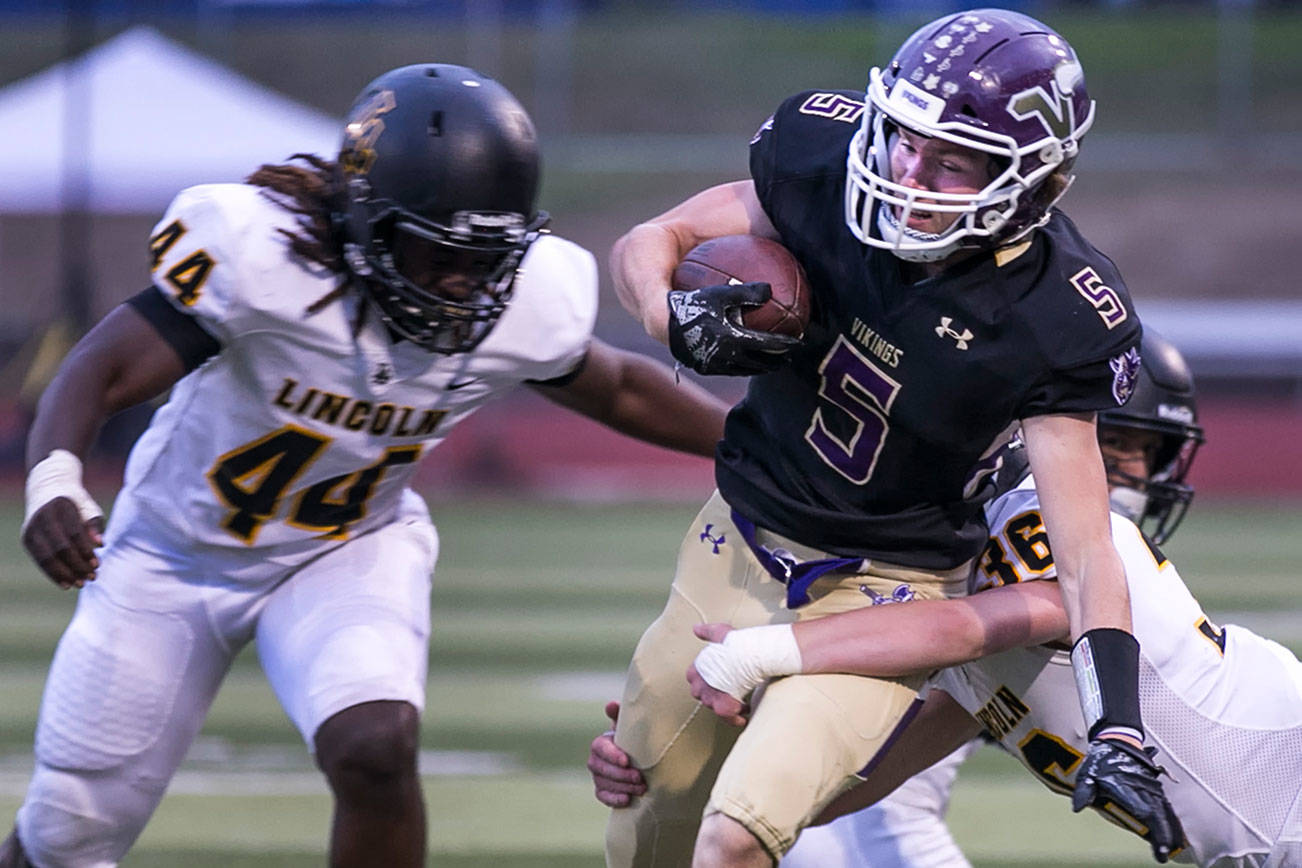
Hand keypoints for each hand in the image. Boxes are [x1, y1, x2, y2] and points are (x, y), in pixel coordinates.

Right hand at [21, 497, 102, 588]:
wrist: (48, 491)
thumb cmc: (76, 504)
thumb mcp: (89, 509)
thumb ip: (95, 525)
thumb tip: (100, 544)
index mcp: (61, 506)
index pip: (74, 534)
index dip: (86, 551)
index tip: (98, 565)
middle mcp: (43, 516)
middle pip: (60, 548)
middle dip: (77, 565)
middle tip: (92, 577)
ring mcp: (31, 528)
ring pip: (47, 557)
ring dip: (65, 574)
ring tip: (81, 584)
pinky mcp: (27, 539)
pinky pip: (39, 560)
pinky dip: (53, 574)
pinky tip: (66, 583)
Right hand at [588, 701, 645, 807]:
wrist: (637, 758)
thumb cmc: (633, 739)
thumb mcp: (629, 726)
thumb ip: (621, 714)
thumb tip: (611, 705)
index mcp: (600, 743)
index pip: (601, 749)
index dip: (612, 755)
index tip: (627, 761)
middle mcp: (595, 760)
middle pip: (602, 769)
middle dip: (621, 775)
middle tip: (640, 778)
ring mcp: (597, 777)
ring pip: (604, 783)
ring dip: (622, 787)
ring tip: (641, 789)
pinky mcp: (602, 790)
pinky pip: (603, 796)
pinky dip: (614, 799)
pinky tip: (627, 800)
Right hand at [666, 282, 799, 375]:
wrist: (660, 318)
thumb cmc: (692, 300)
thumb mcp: (719, 292)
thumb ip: (746, 292)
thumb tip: (770, 291)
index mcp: (733, 338)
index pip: (767, 344)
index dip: (785, 344)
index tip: (799, 342)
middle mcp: (725, 356)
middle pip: (759, 363)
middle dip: (777, 361)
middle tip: (790, 357)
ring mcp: (713, 365)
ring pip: (744, 370)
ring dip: (760, 367)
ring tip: (771, 363)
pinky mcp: (703, 367)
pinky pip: (728, 370)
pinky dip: (742, 366)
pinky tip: (745, 360)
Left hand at [686, 623, 749, 725]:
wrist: (749, 655)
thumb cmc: (736, 644)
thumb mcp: (719, 633)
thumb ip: (707, 632)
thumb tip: (696, 629)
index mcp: (695, 670)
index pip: (695, 680)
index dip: (709, 681)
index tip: (720, 680)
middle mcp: (698, 686)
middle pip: (704, 696)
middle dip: (717, 695)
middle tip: (732, 692)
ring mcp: (709, 698)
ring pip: (715, 707)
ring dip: (727, 706)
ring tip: (741, 705)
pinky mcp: (723, 707)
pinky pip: (728, 717)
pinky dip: (736, 719)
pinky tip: (744, 717)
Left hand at [1071, 737, 1183, 862]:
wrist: (1118, 740)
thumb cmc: (1102, 759)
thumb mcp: (1088, 773)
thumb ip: (1084, 791)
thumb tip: (1077, 807)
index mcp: (1127, 788)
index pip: (1146, 814)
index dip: (1156, 832)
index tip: (1160, 848)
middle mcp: (1143, 789)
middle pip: (1159, 816)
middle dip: (1165, 835)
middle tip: (1166, 852)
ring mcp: (1151, 787)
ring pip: (1165, 811)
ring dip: (1170, 828)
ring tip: (1174, 846)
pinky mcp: (1154, 787)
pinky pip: (1164, 804)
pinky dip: (1170, 817)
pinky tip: (1173, 830)